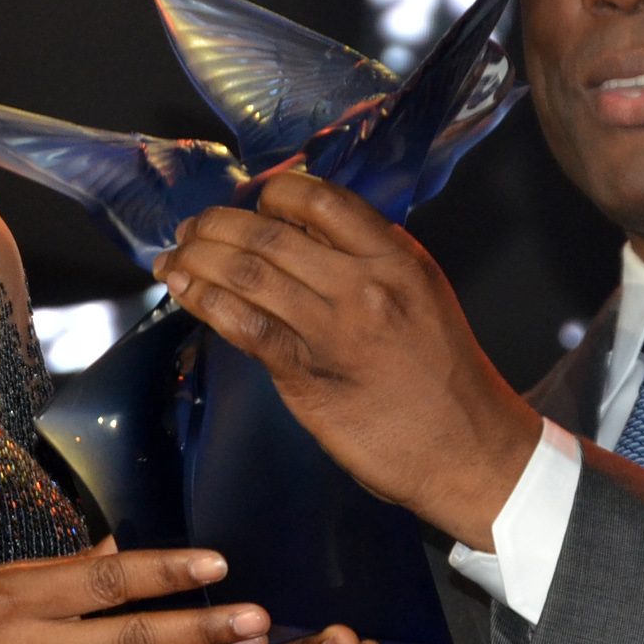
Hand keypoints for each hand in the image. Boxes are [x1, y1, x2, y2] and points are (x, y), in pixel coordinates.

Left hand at [152, 172, 539, 548]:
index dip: (273, 193)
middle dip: (218, 224)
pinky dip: (206, 302)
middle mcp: (363, 286)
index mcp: (396, 259)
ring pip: (247, 275)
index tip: (251, 200)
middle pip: (270, 235)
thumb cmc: (445, 375)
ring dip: (199, 259)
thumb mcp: (422, 294)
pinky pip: (244, 326)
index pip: (322, 199)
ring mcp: (332, 330)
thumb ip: (369, 261)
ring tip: (174, 255)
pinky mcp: (307, 375)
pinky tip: (186, 291)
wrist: (468, 450)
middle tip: (192, 227)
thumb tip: (304, 231)